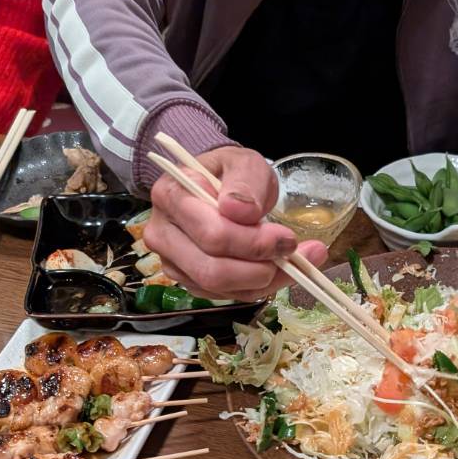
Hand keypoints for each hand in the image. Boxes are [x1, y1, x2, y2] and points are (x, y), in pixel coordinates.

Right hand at [145, 145, 325, 300]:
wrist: (220, 185)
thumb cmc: (230, 174)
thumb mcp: (245, 163)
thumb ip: (245, 182)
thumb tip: (240, 211)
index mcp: (171, 196)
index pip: (212, 234)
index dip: (253, 243)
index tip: (287, 237)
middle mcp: (162, 234)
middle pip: (212, 270)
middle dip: (259, 268)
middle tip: (293, 254)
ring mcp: (173, 262)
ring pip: (219, 288)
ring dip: (263, 281)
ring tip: (295, 263)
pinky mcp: (189, 281)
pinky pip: (226, 295)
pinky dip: (257, 288)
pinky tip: (277, 270)